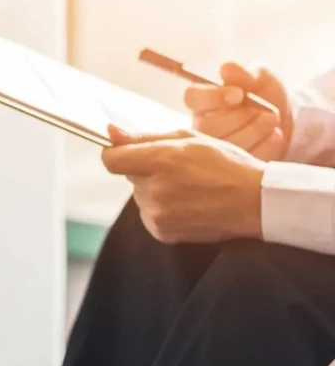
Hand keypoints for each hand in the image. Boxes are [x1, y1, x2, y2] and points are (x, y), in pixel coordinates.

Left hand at [102, 126, 264, 243]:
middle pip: (129, 176)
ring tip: (188, 187)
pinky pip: (149, 214)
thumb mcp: (189, 139)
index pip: (111, 160)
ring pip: (140, 195)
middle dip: (146, 170)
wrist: (255, 202)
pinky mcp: (162, 233)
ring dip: (154, 189)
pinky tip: (188, 203)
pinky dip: (162, 208)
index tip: (128, 151)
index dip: (117, 153)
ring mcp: (158, 215)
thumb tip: (110, 132)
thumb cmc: (226, 164)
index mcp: (161, 161)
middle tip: (178, 169)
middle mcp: (155, 190)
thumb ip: (144, 137)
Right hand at [185, 63, 293, 160]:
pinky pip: (244, 159)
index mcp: (203, 102)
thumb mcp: (259, 77)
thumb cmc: (265, 94)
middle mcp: (202, 126)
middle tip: (267, 112)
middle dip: (241, 118)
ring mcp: (215, 148)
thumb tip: (226, 69)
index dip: (213, 97)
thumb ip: (244, 72)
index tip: (238, 95)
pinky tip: (275, 136)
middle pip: (208, 126)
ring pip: (225, 145)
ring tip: (273, 120)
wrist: (287, 119)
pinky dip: (265, 146)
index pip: (192, 98)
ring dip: (255, 131)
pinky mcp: (233, 165)